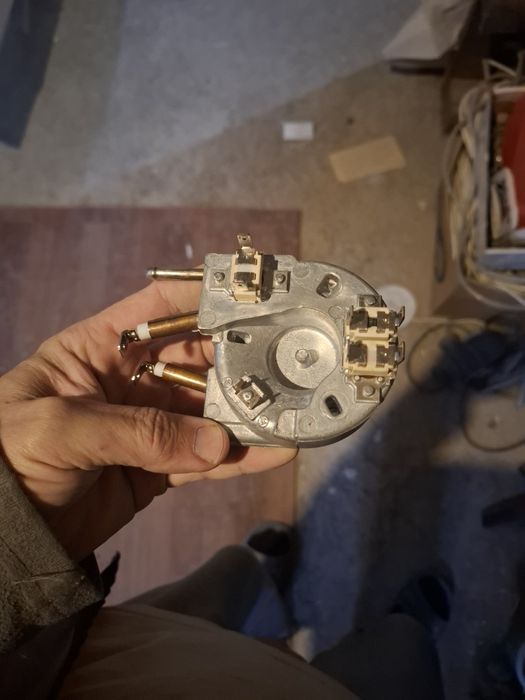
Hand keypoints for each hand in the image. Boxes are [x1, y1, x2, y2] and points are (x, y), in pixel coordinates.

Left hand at [0, 281, 295, 560]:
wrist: (0, 535)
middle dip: (239, 359)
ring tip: (289, 410)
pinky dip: (239, 457)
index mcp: (99, 349)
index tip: (250, 294)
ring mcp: (148, 425)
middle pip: (197, 359)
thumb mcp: (62, 429)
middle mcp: (130, 380)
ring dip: (246, 412)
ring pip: (208, 411)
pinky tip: (273, 451)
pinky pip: (205, 458)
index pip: (158, 306)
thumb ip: (138, 432)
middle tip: (283, 362)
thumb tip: (215, 443)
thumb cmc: (8, 457)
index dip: (202, 295)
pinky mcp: (158, 468)